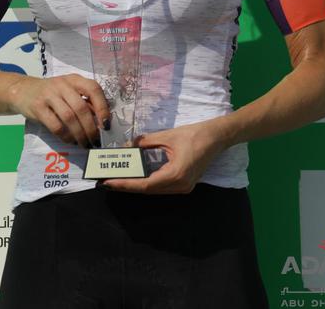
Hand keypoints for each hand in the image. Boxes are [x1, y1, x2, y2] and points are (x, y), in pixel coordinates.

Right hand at [7, 74, 109, 147]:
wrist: (23, 90)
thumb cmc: (52, 93)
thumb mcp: (69, 91)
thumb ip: (84, 101)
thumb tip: (101, 121)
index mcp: (74, 79)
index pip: (93, 89)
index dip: (102, 107)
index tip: (106, 124)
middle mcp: (62, 85)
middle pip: (81, 107)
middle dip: (90, 127)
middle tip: (94, 140)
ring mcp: (49, 95)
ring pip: (69, 117)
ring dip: (79, 134)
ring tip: (84, 143)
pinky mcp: (38, 107)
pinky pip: (55, 125)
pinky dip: (65, 136)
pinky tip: (70, 140)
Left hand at [98, 118, 227, 194]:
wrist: (217, 137)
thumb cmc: (194, 134)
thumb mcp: (167, 136)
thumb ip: (145, 142)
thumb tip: (128, 146)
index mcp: (176, 175)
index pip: (145, 185)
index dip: (125, 185)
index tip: (108, 182)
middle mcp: (180, 186)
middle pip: (148, 190)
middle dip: (127, 186)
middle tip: (107, 181)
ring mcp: (183, 187)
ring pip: (154, 190)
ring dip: (136, 186)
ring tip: (118, 179)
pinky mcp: (184, 184)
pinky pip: (162, 186)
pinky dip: (147, 183)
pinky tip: (135, 177)